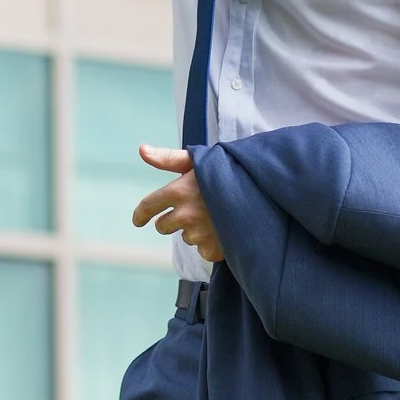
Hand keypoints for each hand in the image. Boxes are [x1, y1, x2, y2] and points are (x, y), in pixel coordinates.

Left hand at [132, 145, 222, 263]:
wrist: (261, 194)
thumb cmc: (227, 173)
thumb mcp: (198, 161)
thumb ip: (168, 158)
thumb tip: (141, 150)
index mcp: (178, 192)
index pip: (148, 207)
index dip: (140, 215)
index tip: (138, 220)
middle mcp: (185, 215)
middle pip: (162, 226)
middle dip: (171, 220)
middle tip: (192, 210)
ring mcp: (199, 234)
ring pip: (185, 237)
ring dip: (195, 230)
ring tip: (215, 215)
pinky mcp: (212, 250)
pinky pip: (202, 250)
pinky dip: (210, 243)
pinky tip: (223, 229)